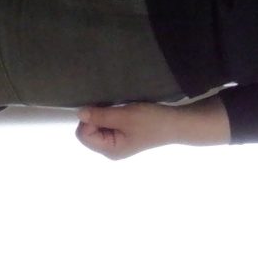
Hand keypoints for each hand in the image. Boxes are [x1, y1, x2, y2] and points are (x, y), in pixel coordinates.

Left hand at [75, 98, 230, 159]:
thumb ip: (101, 115)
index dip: (89, 119)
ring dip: (104, 116)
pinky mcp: (122, 137)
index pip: (83, 134)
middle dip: (96, 117)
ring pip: (97, 128)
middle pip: (88, 132)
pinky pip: (107, 126)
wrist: (177, 123)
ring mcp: (116, 144)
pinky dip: (111, 117)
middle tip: (114, 107)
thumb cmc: (152, 121)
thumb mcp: (125, 116)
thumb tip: (80, 113)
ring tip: (120, 110)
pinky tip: (123, 112)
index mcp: (110, 150)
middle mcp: (110, 151)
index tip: (104, 107)